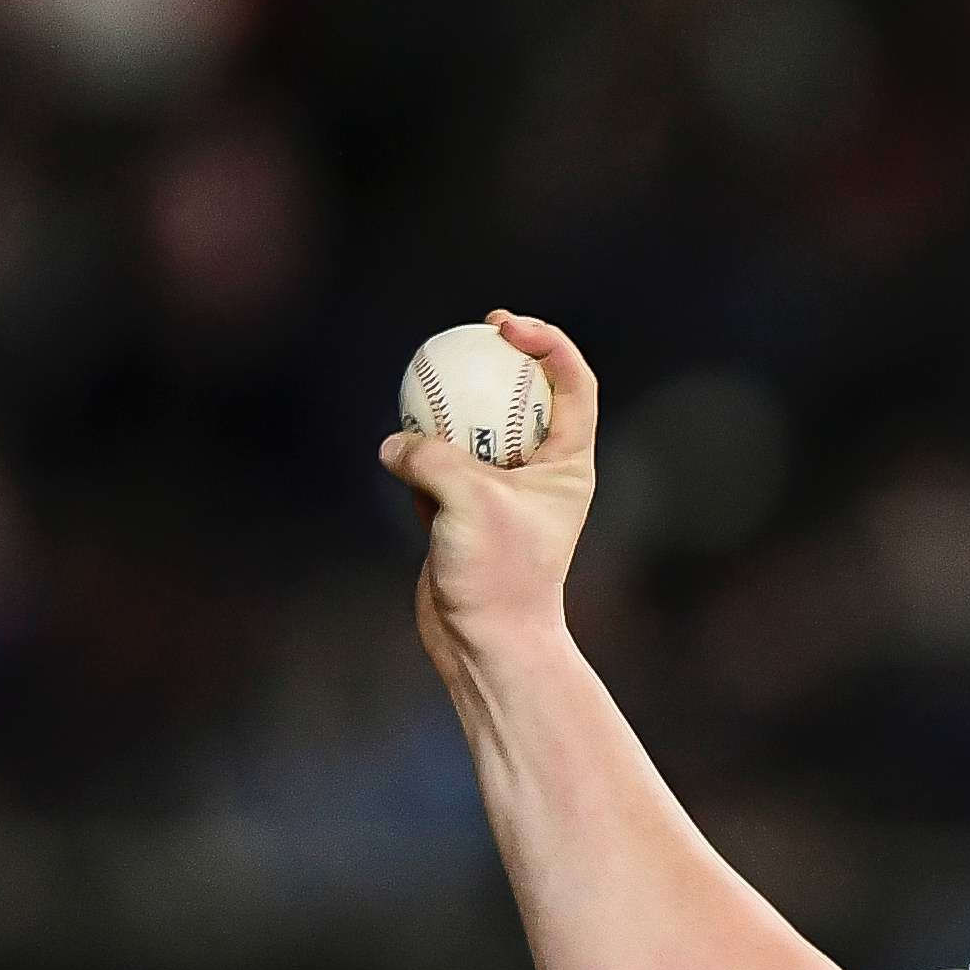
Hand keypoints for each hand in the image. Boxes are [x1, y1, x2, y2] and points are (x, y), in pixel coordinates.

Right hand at [378, 310, 600, 655]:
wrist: (485, 641)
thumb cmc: (498, 574)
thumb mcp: (469, 502)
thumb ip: (433, 458)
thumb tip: (395, 442)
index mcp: (569, 464)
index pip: (573, 385)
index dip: (549, 344)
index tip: (507, 327)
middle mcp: (540, 472)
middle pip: (526, 397)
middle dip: (502, 360)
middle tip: (470, 331)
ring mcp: (499, 491)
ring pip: (476, 429)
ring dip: (451, 405)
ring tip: (424, 377)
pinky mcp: (460, 510)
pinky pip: (438, 462)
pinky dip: (419, 447)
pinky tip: (396, 436)